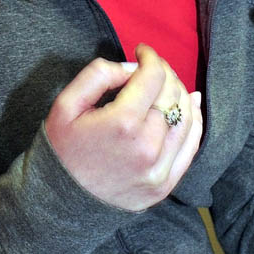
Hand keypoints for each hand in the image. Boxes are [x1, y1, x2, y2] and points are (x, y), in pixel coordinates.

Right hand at [44, 43, 202, 210]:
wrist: (59, 202)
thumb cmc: (62, 148)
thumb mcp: (66, 104)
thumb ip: (100, 74)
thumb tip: (134, 67)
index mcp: (122, 123)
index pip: (154, 76)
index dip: (150, 56)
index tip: (142, 51)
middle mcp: (147, 147)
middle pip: (172, 93)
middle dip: (164, 72)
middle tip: (150, 68)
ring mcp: (158, 170)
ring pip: (187, 116)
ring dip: (180, 93)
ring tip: (166, 84)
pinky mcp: (165, 185)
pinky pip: (191, 145)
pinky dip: (194, 120)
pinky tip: (190, 104)